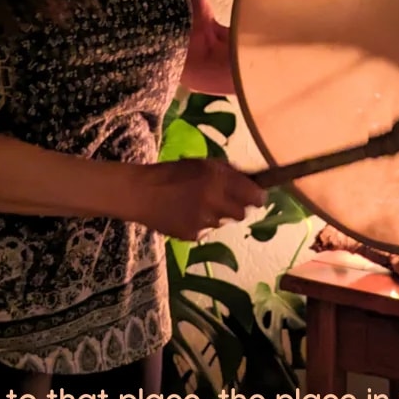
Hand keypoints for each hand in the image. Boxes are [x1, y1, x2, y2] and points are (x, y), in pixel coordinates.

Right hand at [135, 159, 266, 240]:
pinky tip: (185, 214)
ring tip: (196, 205)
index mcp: (218, 179)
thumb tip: (248, 178)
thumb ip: (227, 170)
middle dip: (237, 207)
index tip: (256, 196)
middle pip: (242, 213)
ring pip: (223, 222)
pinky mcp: (193, 234)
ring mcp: (204, 220)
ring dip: (216, 215)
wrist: (141, 194)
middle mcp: (214, 200)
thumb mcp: (201, 163)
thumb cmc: (171, 173)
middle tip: (224, 200)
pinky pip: (206, 231)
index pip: (254, 195)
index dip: (257, 196)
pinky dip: (200, 224)